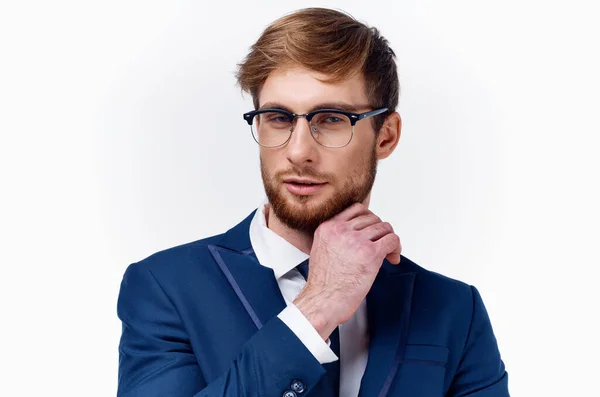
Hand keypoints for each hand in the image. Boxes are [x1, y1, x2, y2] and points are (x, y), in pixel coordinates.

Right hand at [294, 202, 401, 339]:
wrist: (322, 301)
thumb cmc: (322, 284)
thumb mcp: (321, 249)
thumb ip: (336, 238)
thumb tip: (358, 235)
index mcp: (327, 228)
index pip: (356, 209)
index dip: (369, 220)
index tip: (371, 232)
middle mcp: (341, 230)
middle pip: (373, 218)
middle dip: (380, 232)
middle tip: (381, 246)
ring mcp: (356, 240)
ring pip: (384, 228)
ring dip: (389, 241)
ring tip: (387, 255)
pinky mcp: (370, 253)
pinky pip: (392, 240)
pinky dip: (396, 248)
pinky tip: (392, 259)